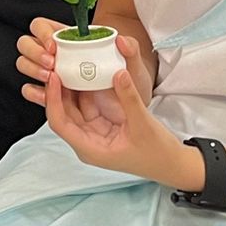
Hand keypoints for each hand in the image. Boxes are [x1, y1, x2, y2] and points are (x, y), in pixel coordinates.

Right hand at [18, 20, 153, 107]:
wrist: (132, 113)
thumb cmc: (130, 84)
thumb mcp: (135, 67)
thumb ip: (132, 51)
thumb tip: (120, 39)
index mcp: (72, 40)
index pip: (43, 26)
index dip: (42, 32)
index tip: (54, 46)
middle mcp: (57, 55)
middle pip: (27, 43)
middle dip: (34, 52)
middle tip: (51, 63)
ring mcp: (52, 75)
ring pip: (25, 64)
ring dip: (32, 69)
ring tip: (50, 79)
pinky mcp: (53, 97)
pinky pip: (33, 91)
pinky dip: (33, 92)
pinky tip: (44, 96)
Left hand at [43, 65, 195, 188]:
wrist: (172, 163)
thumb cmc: (157, 153)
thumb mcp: (143, 124)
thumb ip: (129, 98)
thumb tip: (118, 72)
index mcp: (90, 148)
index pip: (60, 123)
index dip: (53, 99)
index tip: (54, 77)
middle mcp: (87, 140)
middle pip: (63, 111)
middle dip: (58, 88)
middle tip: (57, 62)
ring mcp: (94, 131)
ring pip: (74, 105)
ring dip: (71, 86)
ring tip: (67, 62)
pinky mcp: (103, 123)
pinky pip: (89, 103)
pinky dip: (86, 88)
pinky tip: (84, 70)